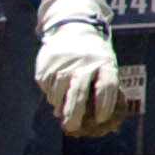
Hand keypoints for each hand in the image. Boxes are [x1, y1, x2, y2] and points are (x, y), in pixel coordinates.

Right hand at [33, 0, 128, 138]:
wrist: (74, 26)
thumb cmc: (94, 54)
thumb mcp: (105, 64)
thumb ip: (105, 89)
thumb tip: (107, 125)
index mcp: (104, 61)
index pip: (107, 86)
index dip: (105, 105)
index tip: (102, 120)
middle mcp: (85, 60)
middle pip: (79, 92)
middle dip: (75, 114)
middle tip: (72, 128)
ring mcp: (65, 60)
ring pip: (59, 91)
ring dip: (59, 104)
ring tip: (61, 110)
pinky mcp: (48, 61)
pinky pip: (47, 85)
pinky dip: (50, 93)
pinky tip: (54, 94)